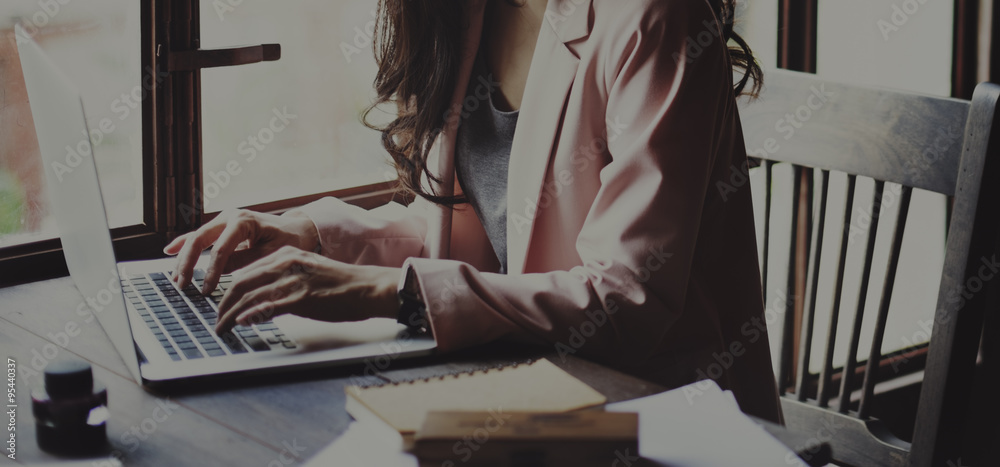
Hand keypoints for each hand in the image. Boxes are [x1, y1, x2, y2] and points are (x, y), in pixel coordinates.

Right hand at [163, 209, 319, 292]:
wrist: (296, 229)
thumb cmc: (288, 241)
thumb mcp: (271, 254)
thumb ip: (246, 262)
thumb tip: (221, 274)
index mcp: (243, 221)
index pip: (221, 249)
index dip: (212, 271)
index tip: (207, 290)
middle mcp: (230, 216)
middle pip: (199, 239)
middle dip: (188, 263)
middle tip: (182, 285)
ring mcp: (224, 220)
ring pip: (196, 238)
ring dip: (184, 258)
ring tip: (176, 279)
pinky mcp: (221, 228)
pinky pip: (199, 236)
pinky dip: (184, 244)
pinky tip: (169, 251)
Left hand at [214, 246, 400, 333]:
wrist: (369, 288)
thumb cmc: (342, 285)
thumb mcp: (308, 272)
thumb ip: (285, 279)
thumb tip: (262, 299)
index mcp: (286, 255)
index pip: (246, 271)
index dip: (228, 290)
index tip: (221, 305)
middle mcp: (286, 264)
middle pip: (241, 283)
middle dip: (222, 304)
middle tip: (215, 320)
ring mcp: (293, 280)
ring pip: (250, 296)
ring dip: (230, 315)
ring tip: (221, 328)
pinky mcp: (302, 298)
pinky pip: (268, 306)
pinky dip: (250, 315)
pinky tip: (240, 323)